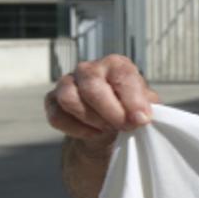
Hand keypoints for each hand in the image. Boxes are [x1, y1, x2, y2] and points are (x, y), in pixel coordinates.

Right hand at [44, 54, 158, 143]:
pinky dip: (76, 129)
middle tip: (123, 126)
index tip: (140, 119)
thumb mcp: (145, 108)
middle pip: (92, 86)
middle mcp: (90, 69)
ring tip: (107, 128)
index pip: (122, 75)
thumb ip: (145, 109)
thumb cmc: (129, 112)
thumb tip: (141, 117)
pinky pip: (56, 116)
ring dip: (91, 119)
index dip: (132, 100)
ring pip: (69, 99)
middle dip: (110, 111)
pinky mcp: (53, 101)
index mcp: (116, 65)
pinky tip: (93, 132)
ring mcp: (67, 83)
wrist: (108, 128)